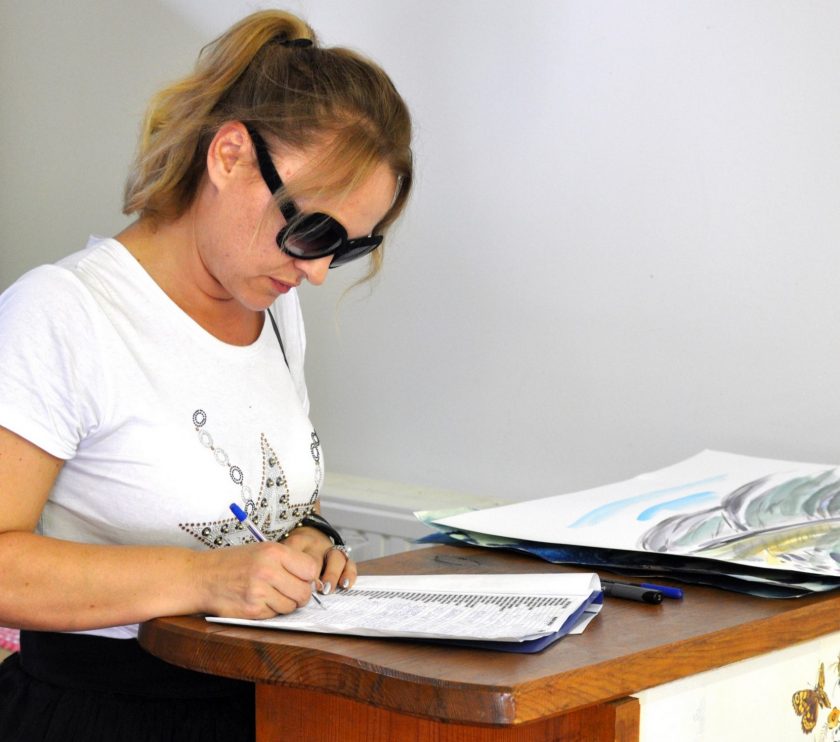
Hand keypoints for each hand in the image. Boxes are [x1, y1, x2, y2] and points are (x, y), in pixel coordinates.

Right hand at [198, 540, 319, 618]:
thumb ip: (288, 562)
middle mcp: (268, 570)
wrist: (202, 576)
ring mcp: (259, 592)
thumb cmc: (233, 562)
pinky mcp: (252, 610)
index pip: (311, 569)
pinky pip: (274, 615)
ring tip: (269, 594)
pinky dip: (269, 611)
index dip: (309, 577)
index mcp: (274, 552)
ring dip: (284, 604)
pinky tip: (257, 600)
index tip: (302, 578)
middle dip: (299, 595)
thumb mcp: (262, 550)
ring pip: (291, 607)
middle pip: (304, 592)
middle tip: (288, 591)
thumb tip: (313, 580)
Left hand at [283, 526, 356, 595]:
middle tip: (309, 591)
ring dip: (331, 575)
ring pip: (336, 558)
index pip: (295, 550)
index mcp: (298, 541)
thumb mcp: (281, 552)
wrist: (308, 538)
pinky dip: (349, 574)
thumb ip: (280, 565)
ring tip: (326, 590)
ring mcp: (331, 550)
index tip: (291, 582)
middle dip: (313, 576)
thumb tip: (281, 586)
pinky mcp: (343, 558)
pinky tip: (344, 585)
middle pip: (316, 558)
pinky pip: (350, 564)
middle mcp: (316, 545)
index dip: (294, 568)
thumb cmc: (291, 553)